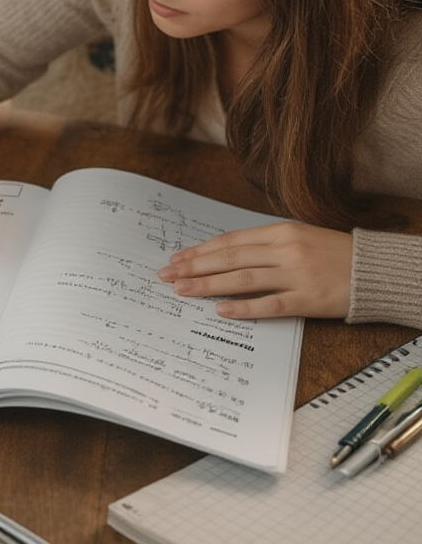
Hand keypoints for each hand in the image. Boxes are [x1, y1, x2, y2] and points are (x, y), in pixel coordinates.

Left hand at [157, 223, 352, 318]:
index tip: (176, 259)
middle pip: (230, 258)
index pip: (230, 241)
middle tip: (166, 276)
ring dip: (208, 285)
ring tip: (182, 290)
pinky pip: (270, 304)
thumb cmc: (334, 254)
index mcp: (281, 232)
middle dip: (194, 267)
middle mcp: (286, 250)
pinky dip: (244, 308)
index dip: (200, 251)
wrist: (376, 270)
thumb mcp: (299, 238)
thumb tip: (225, 254)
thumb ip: (265, 245)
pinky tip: (221, 310)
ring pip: (243, 279)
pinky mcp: (309, 298)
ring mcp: (297, 274)